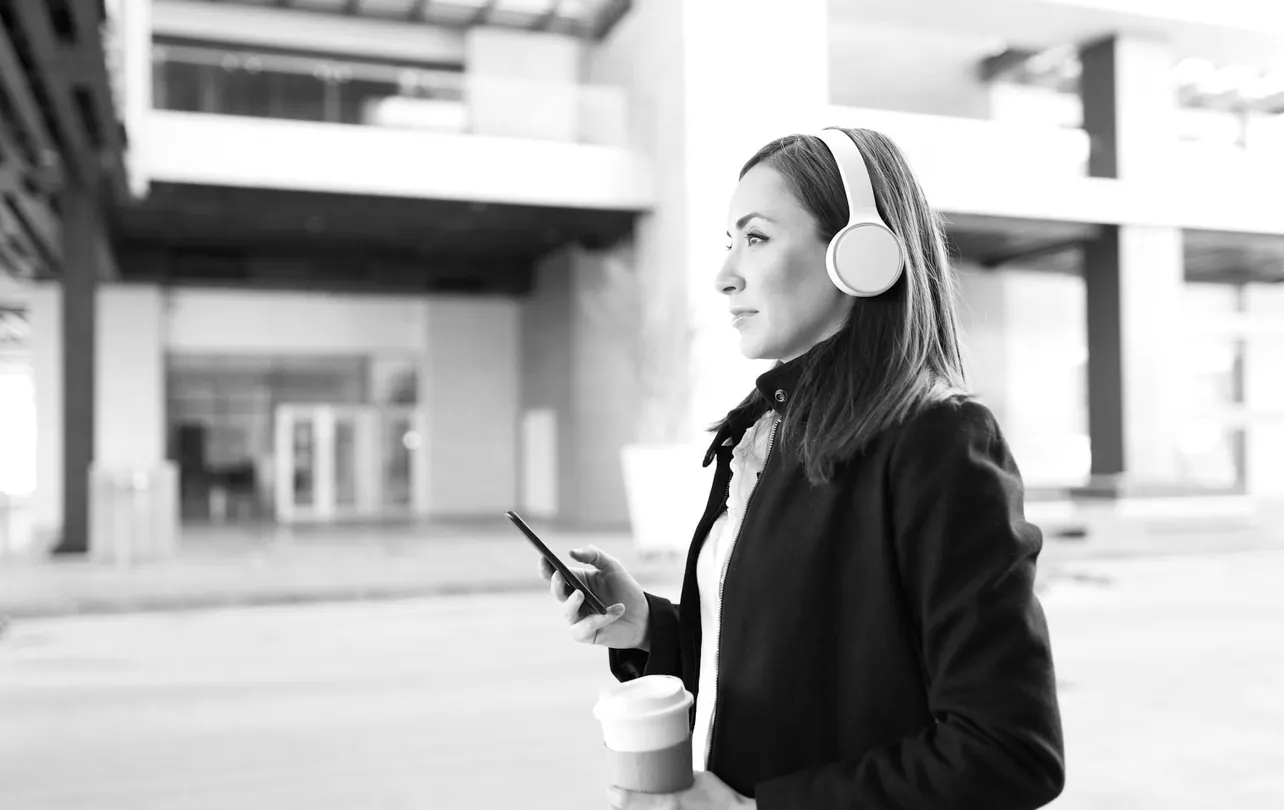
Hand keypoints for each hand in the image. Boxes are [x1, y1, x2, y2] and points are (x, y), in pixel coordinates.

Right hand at [539, 545, 649, 649]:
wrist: (643, 615)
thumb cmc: (625, 590)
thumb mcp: (612, 567)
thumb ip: (594, 555)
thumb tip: (571, 552)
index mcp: (577, 581)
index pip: (555, 575)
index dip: (546, 568)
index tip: (544, 558)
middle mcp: (574, 600)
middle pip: (557, 593)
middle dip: (556, 584)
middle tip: (560, 575)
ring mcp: (579, 618)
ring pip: (567, 612)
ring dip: (573, 603)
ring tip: (581, 594)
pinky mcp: (586, 634)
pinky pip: (584, 628)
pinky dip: (600, 619)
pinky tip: (616, 610)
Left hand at [607, 772, 755, 809]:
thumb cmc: (724, 803)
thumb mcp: (700, 779)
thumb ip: (682, 775)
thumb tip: (672, 768)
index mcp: (669, 805)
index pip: (630, 802)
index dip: (615, 797)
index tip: (611, 791)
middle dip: (620, 807)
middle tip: (616, 799)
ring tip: (627, 806)